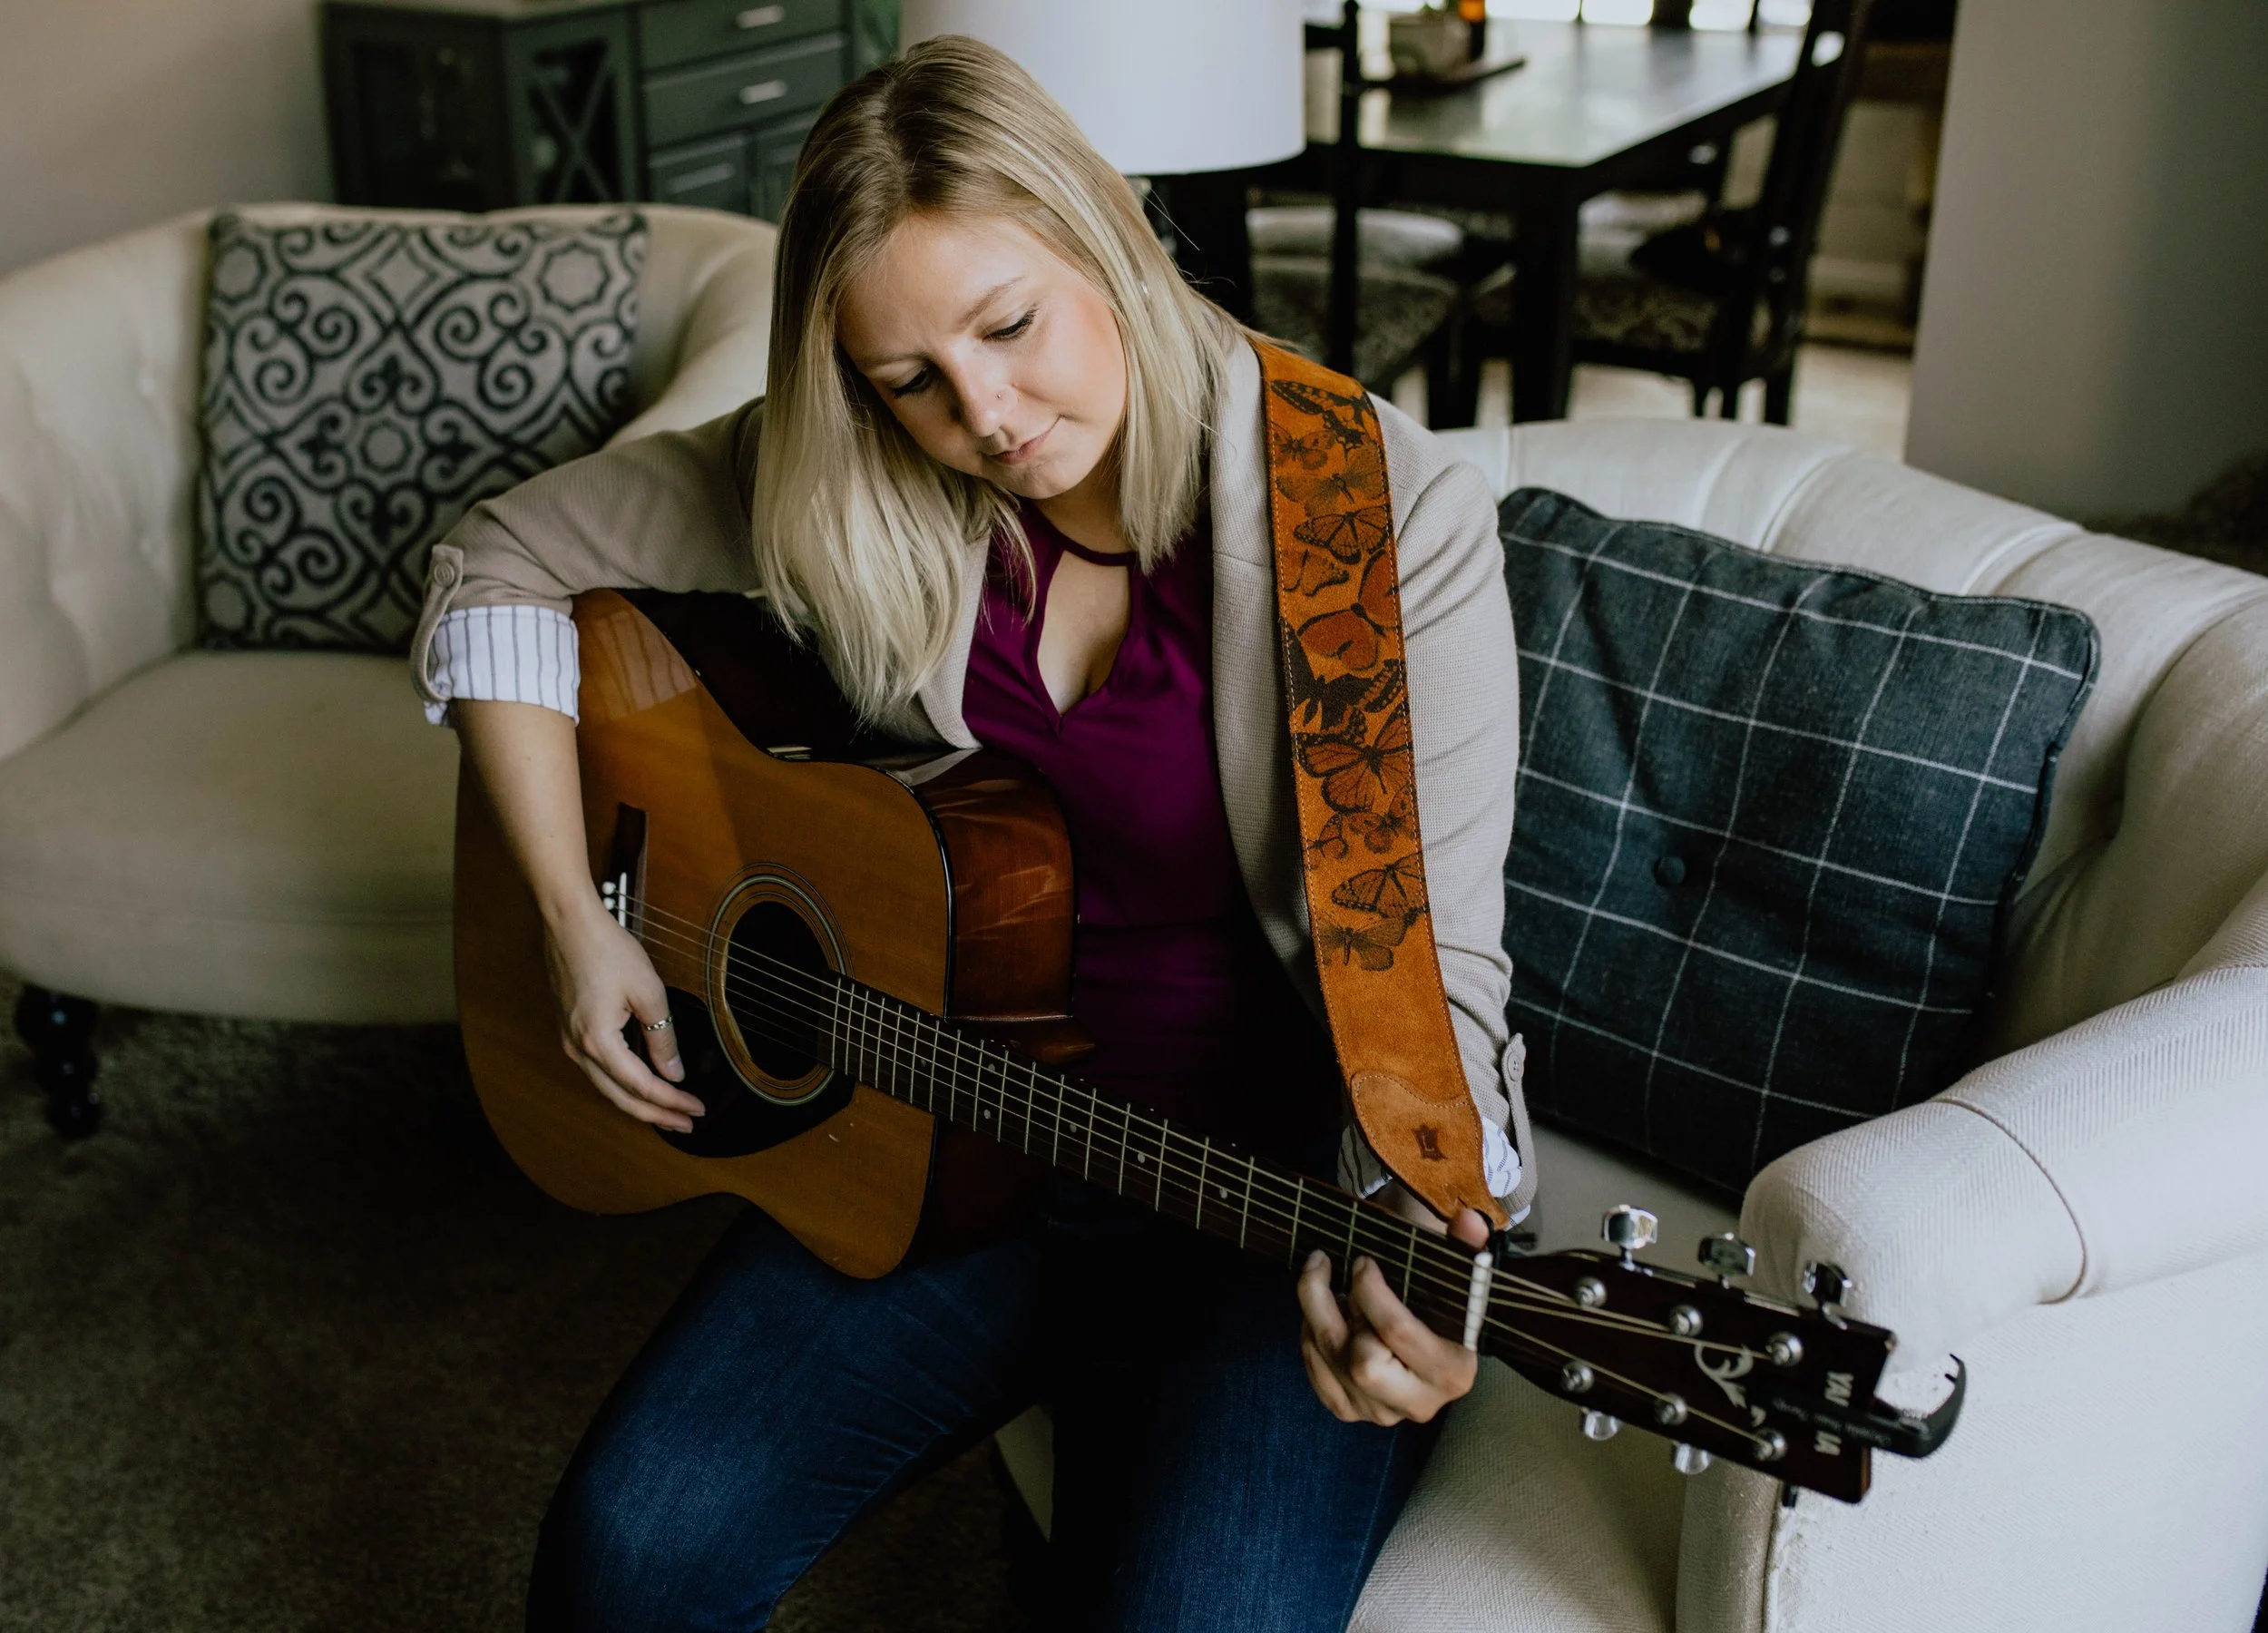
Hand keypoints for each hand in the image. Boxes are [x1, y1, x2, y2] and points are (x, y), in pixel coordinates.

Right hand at [543, 900, 705, 1132]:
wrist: (568, 923)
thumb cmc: (606, 949)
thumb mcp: (648, 992)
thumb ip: (662, 1036)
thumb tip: (673, 1072)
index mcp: (597, 1042)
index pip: (641, 1086)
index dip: (671, 1102)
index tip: (697, 1110)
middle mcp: (576, 1048)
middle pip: (619, 1097)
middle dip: (655, 1114)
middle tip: (686, 1123)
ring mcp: (569, 1040)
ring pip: (606, 1087)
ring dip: (638, 1102)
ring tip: (668, 1111)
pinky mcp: (569, 1030)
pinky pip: (597, 1069)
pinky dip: (621, 1083)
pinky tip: (641, 1084)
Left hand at [1297, 1195, 1493, 1425]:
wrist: (1430, 1340)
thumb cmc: (1443, 1300)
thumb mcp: (1459, 1272)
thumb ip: (1466, 1246)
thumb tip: (1467, 1221)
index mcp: (1452, 1373)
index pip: (1398, 1333)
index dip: (1370, 1290)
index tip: (1362, 1261)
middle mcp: (1418, 1404)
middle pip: (1361, 1362)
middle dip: (1339, 1309)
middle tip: (1338, 1271)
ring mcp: (1381, 1413)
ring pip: (1330, 1362)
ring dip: (1317, 1313)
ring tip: (1324, 1281)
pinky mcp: (1351, 1411)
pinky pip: (1316, 1373)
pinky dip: (1309, 1336)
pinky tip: (1321, 1312)